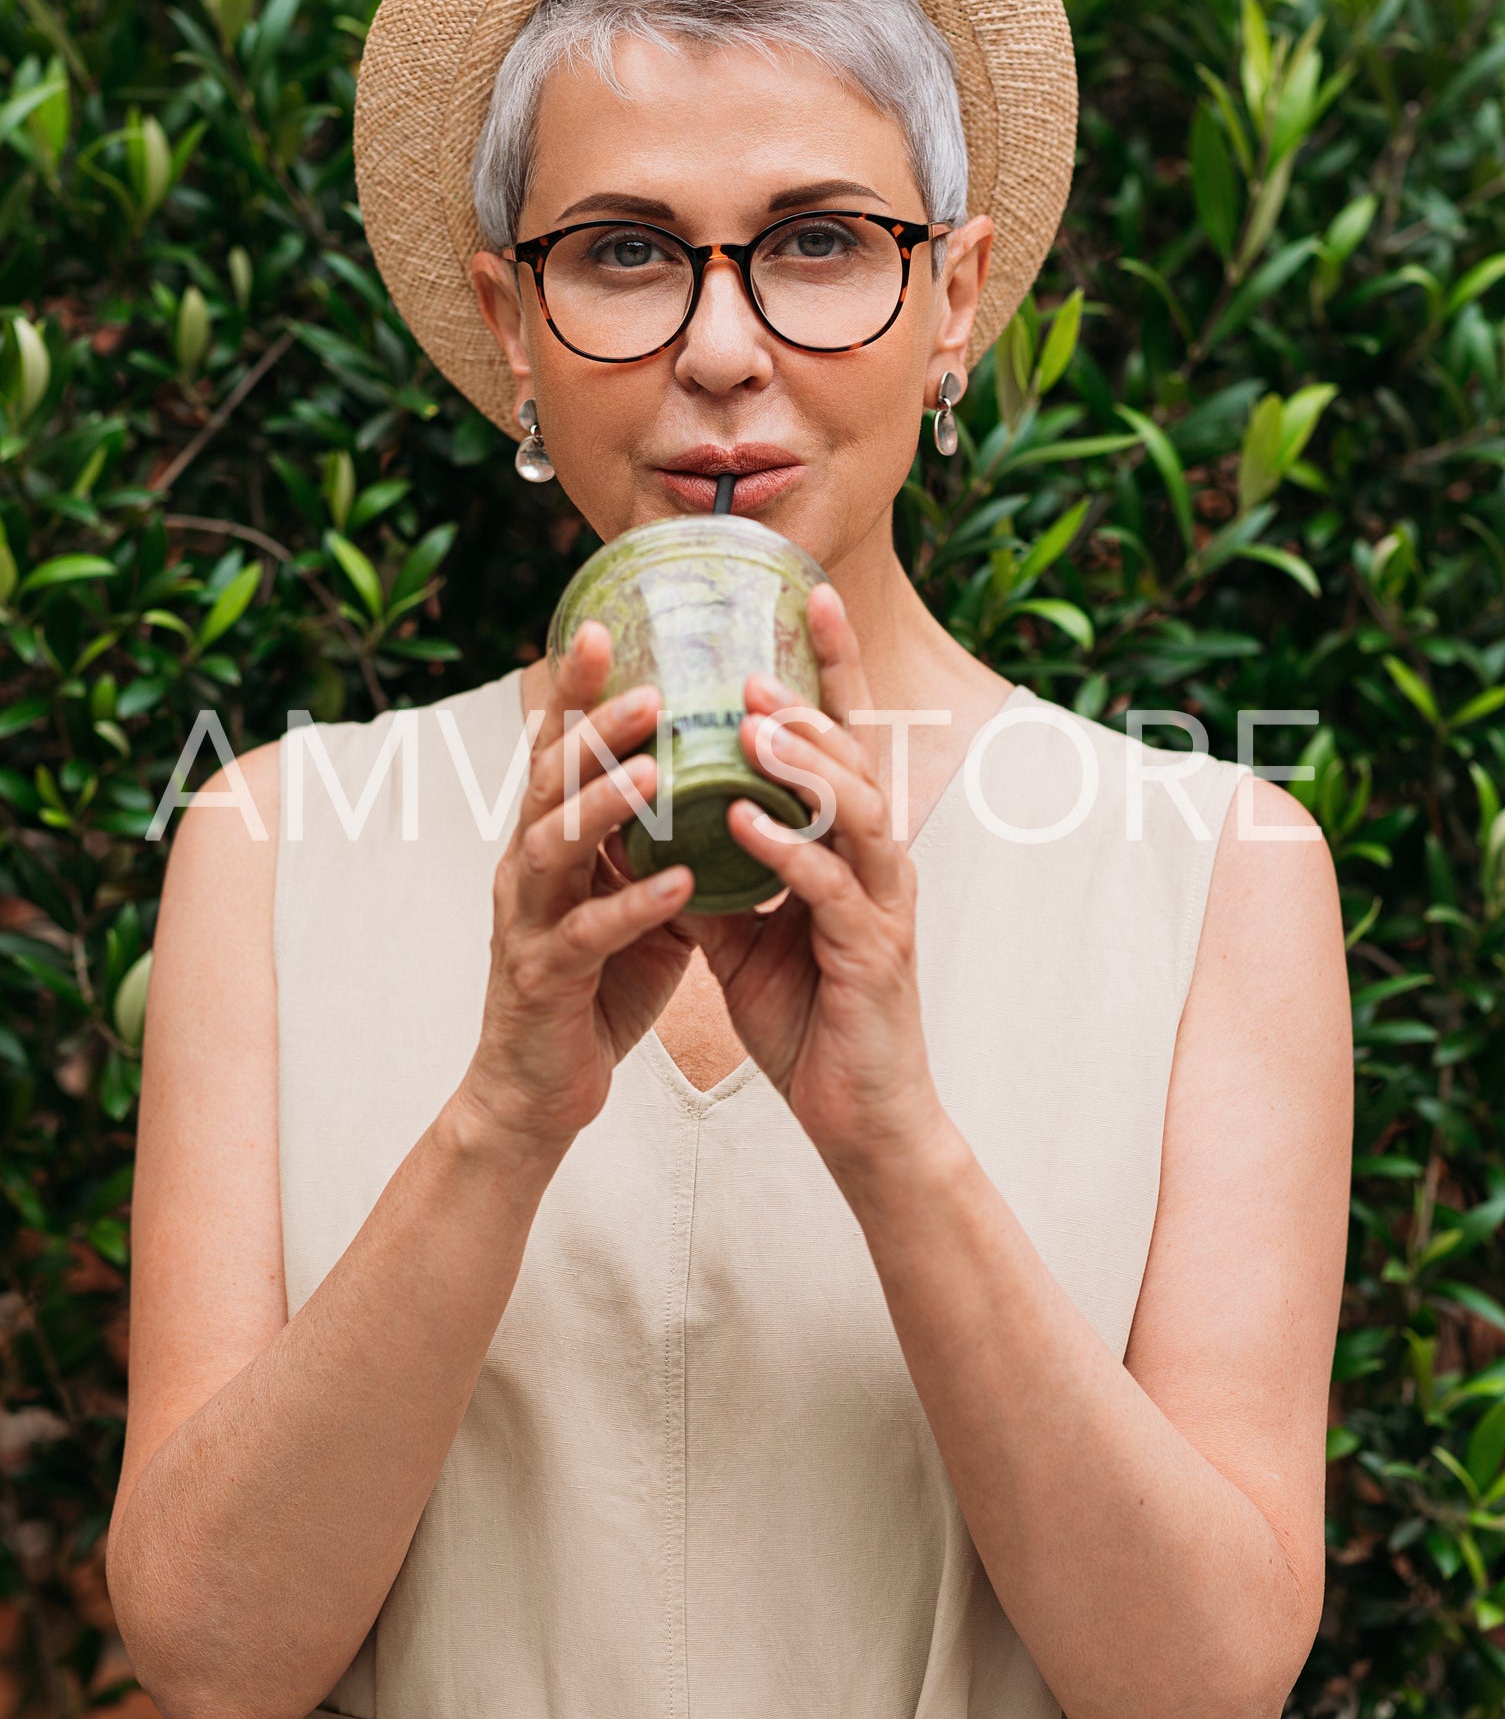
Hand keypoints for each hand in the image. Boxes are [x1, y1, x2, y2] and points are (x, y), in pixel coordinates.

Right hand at [458, 621, 695, 1155]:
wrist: (537, 1091)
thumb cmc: (592, 989)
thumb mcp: (635, 901)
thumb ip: (666, 844)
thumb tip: (728, 787)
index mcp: (550, 843)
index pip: (560, 751)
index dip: (576, 691)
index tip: (601, 627)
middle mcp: (529, 869)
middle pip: (552, 779)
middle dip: (596, 728)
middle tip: (650, 685)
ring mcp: (528, 922)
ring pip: (557, 845)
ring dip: (608, 803)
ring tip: (658, 768)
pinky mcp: (545, 979)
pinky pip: (588, 935)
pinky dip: (633, 906)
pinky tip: (678, 884)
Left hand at [683, 584, 947, 1183]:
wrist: (861, 1120)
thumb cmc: (810, 1018)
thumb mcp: (743, 932)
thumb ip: (715, 869)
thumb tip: (659, 815)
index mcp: (851, 846)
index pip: (843, 741)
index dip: (831, 670)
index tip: (808, 598)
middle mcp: (878, 861)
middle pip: (856, 757)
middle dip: (808, 702)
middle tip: (752, 662)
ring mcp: (882, 905)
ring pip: (854, 810)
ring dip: (800, 763)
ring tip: (749, 724)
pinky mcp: (873, 955)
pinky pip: (830, 889)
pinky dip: (788, 851)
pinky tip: (745, 823)